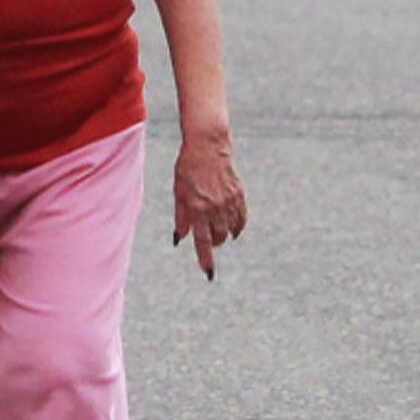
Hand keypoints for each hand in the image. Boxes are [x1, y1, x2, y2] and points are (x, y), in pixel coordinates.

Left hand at [173, 127, 246, 274]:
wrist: (208, 146)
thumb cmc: (187, 168)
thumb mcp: (178, 192)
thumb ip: (180, 217)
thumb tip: (179, 238)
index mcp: (197, 207)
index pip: (202, 240)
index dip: (205, 258)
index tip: (209, 273)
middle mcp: (214, 207)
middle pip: (218, 238)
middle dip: (213, 242)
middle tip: (208, 236)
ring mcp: (229, 201)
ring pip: (230, 230)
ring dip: (224, 234)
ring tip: (217, 226)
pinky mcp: (239, 194)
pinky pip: (242, 219)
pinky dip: (237, 226)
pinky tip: (232, 226)